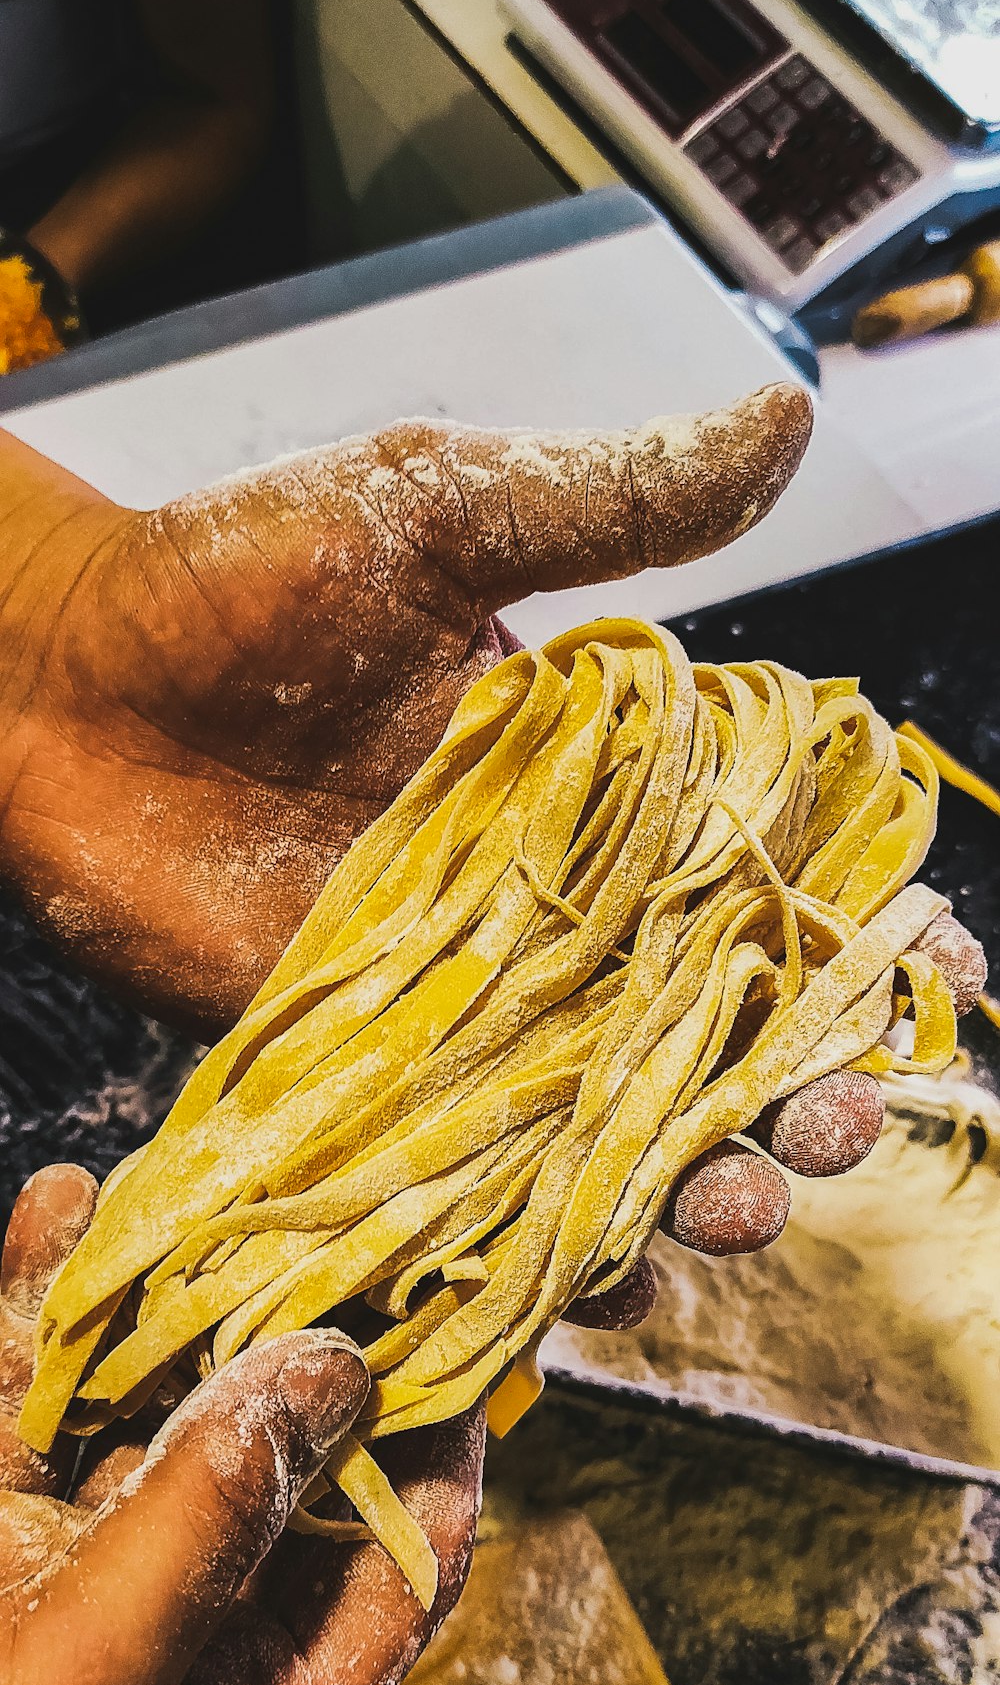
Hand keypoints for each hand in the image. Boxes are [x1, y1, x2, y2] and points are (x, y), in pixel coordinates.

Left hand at [0, 392, 983, 1279]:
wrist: (55, 676)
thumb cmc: (237, 580)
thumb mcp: (440, 516)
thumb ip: (614, 502)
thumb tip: (792, 412)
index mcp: (604, 790)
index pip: (772, 874)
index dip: (866, 935)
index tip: (949, 981)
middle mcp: (552, 913)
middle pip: (717, 1030)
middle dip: (799, 1088)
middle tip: (842, 1125)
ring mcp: (462, 1008)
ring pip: (612, 1126)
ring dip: (693, 1180)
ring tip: (738, 1204)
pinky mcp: (365, 1079)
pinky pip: (469, 1180)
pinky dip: (541, 1237)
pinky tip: (602, 1271)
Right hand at [0, 1165, 483, 1684]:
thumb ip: (199, 1536)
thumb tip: (330, 1378)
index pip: (394, 1573)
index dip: (439, 1451)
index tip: (461, 1328)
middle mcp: (170, 1634)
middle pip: (283, 1468)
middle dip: (303, 1341)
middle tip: (342, 1216)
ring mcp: (67, 1566)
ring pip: (152, 1405)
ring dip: (173, 1293)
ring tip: (212, 1182)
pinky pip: (31, 1390)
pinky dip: (44, 1299)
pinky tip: (60, 1210)